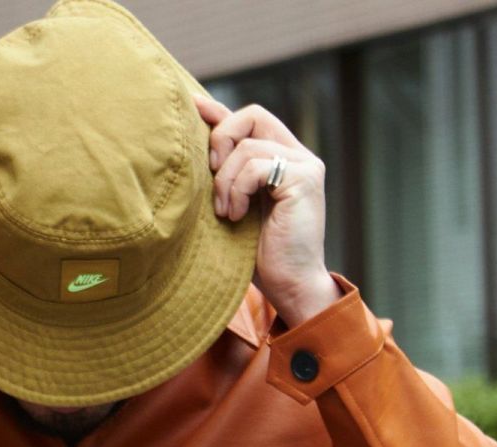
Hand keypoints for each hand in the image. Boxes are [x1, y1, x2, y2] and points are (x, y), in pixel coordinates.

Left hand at [193, 93, 339, 326]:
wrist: (290, 287)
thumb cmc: (260, 256)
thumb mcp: (235, 206)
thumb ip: (225, 174)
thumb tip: (196, 144)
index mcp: (282, 159)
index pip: (250, 118)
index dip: (219, 112)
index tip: (192, 108)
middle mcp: (298, 155)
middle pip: (252, 114)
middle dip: (221, 139)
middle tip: (211, 176)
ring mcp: (304, 166)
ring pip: (248, 146)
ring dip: (226, 181)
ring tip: (225, 213)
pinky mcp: (304, 179)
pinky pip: (257, 166)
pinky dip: (238, 189)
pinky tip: (236, 216)